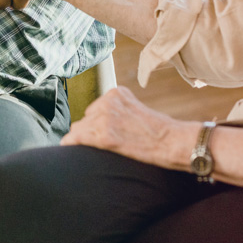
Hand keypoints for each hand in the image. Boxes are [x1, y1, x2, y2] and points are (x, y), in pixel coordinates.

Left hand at [61, 86, 197, 171]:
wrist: (172, 142)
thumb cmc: (160, 131)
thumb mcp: (137, 109)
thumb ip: (119, 111)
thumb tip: (102, 122)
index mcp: (115, 93)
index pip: (94, 109)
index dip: (99, 123)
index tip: (107, 134)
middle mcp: (107, 101)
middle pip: (86, 118)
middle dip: (91, 131)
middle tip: (106, 144)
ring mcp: (104, 117)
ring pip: (79, 129)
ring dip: (85, 140)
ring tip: (97, 150)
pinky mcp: (103, 136)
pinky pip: (76, 138)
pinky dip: (72, 144)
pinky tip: (70, 149)